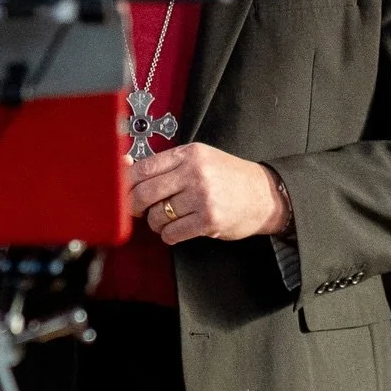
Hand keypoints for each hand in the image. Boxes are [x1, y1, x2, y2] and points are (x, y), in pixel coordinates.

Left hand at [128, 143, 289, 244]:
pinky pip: (172, 233)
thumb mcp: (199, 160)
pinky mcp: (209, 220)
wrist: (265, 195)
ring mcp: (203, 197)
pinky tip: (176, 230)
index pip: (143, 168)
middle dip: (134, 206)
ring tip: (166, 220)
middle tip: (138, 210)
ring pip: (157, 215)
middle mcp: (195, 173)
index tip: (125, 191)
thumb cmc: (229, 177)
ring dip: (155, 223)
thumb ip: (167, 165)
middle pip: (145, 193)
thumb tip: (126, 167)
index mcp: (189, 154)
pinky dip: (169, 235)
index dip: (127, 183)